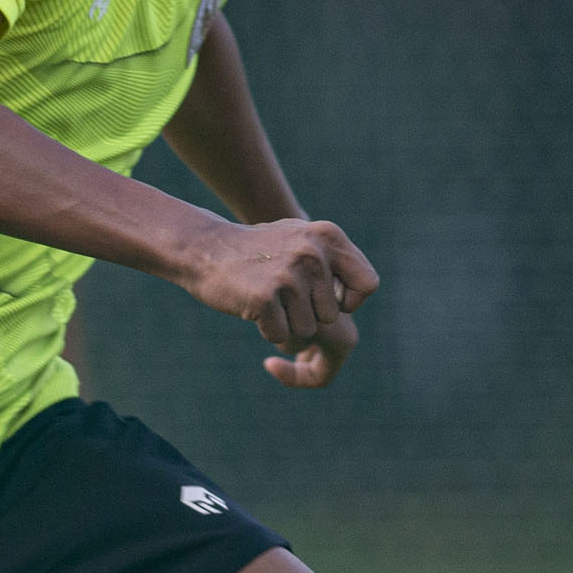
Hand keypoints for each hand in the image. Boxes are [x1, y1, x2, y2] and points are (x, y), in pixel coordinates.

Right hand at [180, 217, 373, 388]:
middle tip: (282, 297)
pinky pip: (280, 336)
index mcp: (328, 236)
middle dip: (308, 317)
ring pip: (306, 331)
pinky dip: (267, 330)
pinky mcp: (265, 298)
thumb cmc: (255, 249)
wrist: (203, 248)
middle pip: (331, 316)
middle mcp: (313, 253)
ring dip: (286, 325)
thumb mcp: (300, 238)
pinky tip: (252, 306)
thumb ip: (333, 258)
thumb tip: (365, 287)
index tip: (327, 299)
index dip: (351, 301)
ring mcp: (289, 276)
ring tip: (266, 298)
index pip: (368, 284)